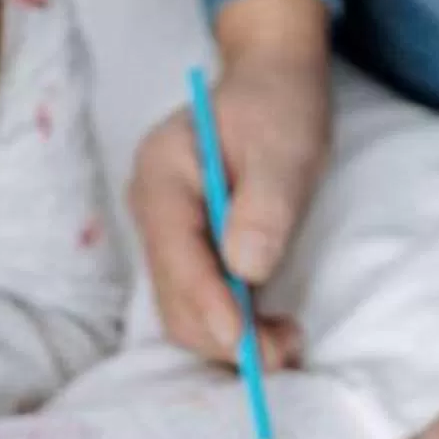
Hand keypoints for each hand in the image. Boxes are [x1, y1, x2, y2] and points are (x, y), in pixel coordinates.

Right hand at [128, 0, 332, 365]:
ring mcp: (166, 234)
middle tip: (283, 353)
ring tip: (287, 343)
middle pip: (173, 295)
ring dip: (230, 340)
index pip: (175, 254)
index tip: (245, 344)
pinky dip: (234, 327)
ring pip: (185, 309)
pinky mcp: (188, 252)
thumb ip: (265, 203)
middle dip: (223, 335)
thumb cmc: (278, 107)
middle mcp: (151, 209)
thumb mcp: (285, 147)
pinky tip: (272, 330)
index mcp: (162, 174)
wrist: (272, 85)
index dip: (209, 304)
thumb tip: (245, 268)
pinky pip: (201, 303)